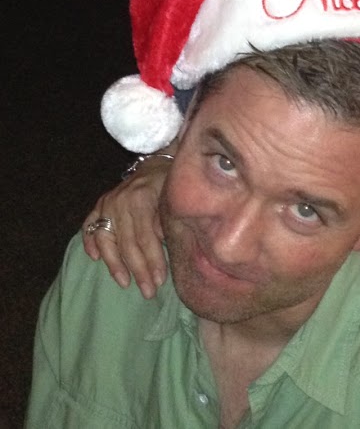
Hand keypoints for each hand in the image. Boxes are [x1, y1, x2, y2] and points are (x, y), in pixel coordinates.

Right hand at [82, 153, 172, 298]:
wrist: (157, 162)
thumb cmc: (171, 183)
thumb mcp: (174, 197)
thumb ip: (168, 221)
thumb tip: (169, 249)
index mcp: (141, 198)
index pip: (145, 237)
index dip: (153, 261)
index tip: (160, 281)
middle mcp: (120, 200)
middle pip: (127, 243)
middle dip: (138, 270)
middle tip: (148, 292)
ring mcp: (107, 202)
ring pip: (106, 239)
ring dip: (115, 264)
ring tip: (125, 283)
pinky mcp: (100, 204)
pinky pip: (89, 225)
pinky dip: (90, 242)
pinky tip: (94, 258)